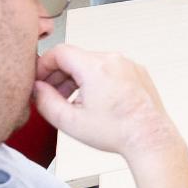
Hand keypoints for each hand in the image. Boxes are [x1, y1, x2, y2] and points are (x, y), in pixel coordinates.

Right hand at [33, 45, 183, 162]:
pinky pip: (110, 69)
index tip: (39, 80)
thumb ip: (45, 101)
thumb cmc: (117, 131)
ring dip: (77, 78)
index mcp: (96, 67)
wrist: (149, 136)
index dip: (43, 65)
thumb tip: (37, 89)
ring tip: (72, 102)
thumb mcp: (69, 121)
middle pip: (76, 57)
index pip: (60, 51)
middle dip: (59, 75)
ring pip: (93, 63)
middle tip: (52, 96)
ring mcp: (128, 64)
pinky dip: (96, 79)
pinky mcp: (137, 71)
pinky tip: (93, 101)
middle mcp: (114, 60)